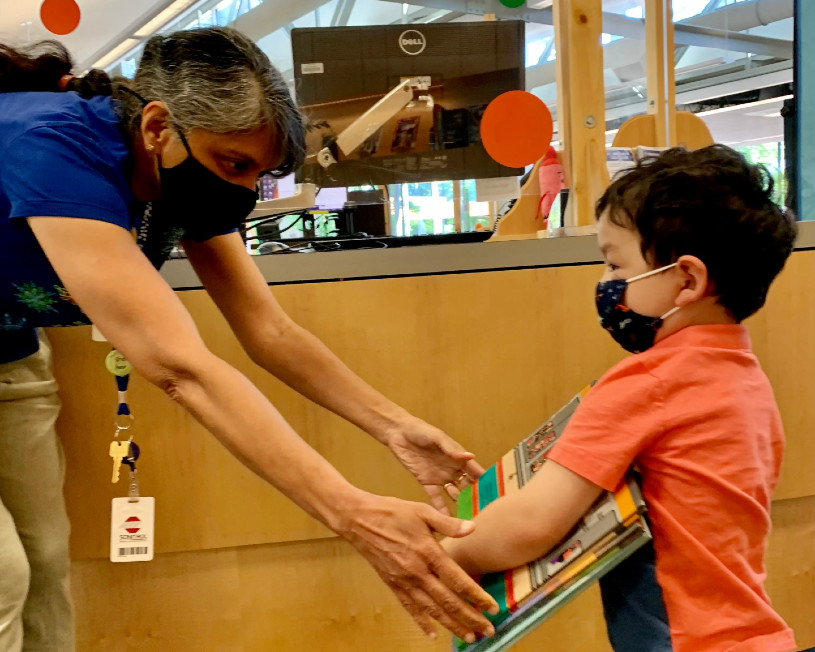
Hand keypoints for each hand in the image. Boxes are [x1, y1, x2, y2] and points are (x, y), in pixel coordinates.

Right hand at [338, 491, 497, 642]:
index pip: (457, 580)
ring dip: (451, 625)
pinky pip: (409, 607)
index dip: (476, 595)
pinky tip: (433, 633)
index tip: (492, 607)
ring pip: (432, 609)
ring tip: (468, 636)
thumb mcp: (422, 511)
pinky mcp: (392, 584)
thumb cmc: (392, 512)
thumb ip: (448, 523)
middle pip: (448, 601)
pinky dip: (422, 622)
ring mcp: (404, 580)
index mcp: (428, 552)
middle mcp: (417, 571)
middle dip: (470, 617)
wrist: (358, 520)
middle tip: (488, 630)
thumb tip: (472, 527)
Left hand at [385, 418, 484, 513]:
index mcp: (458, 457)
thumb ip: (452, 448)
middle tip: (484, 513)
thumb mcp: (437, 437)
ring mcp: (440, 477)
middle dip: (475, 497)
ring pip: (454, 494)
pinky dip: (441, 508)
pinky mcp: (426, 482)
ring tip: (469, 519)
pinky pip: (436, 498)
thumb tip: (470, 457)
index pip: (475, 471)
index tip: (496, 495)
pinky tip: (447, 520)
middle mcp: (452, 469)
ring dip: (461, 504)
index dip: (485, 482)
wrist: (398, 433)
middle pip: (467, 486)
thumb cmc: (421, 430)